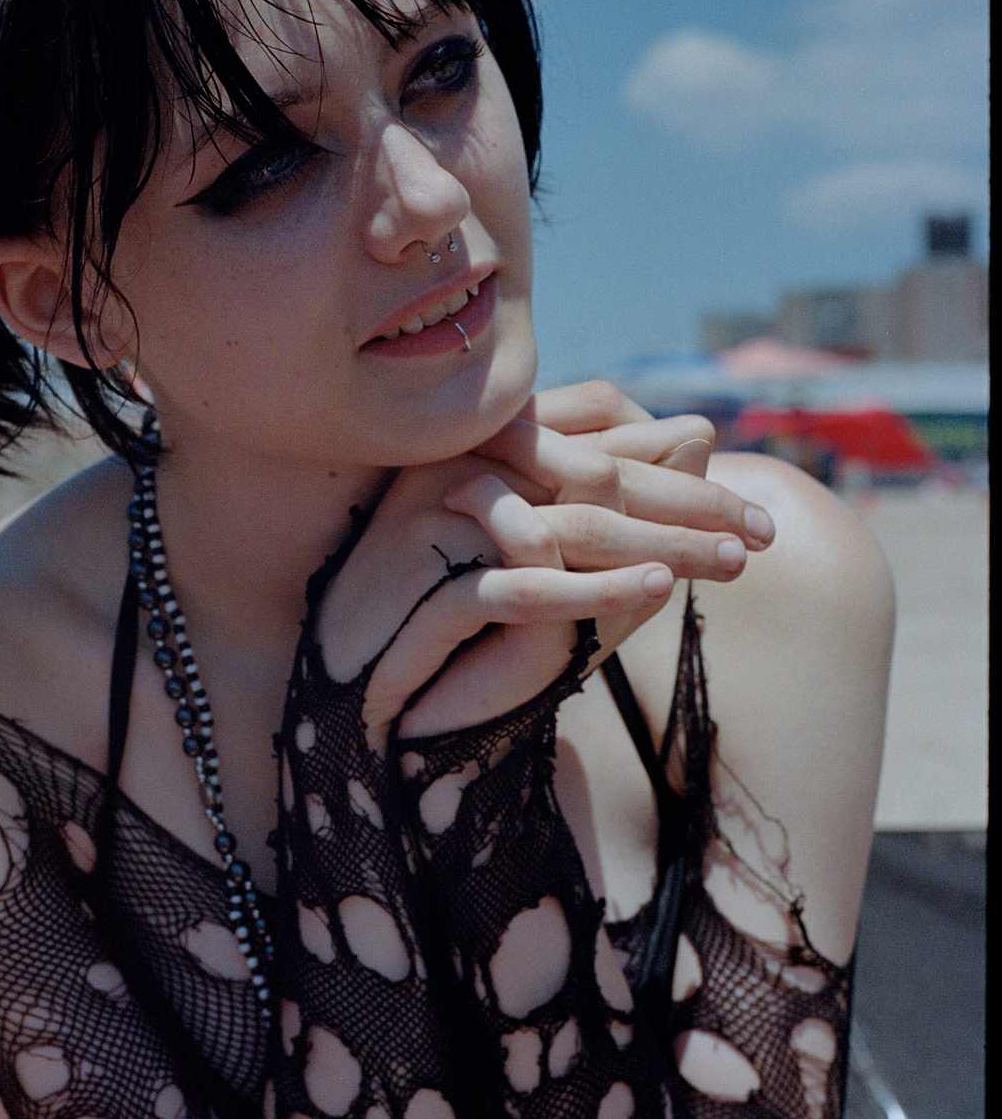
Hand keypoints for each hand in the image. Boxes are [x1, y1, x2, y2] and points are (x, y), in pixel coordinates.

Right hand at [319, 383, 773, 745]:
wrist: (355, 692)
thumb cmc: (456, 625)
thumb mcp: (551, 561)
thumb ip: (615, 501)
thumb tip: (700, 426)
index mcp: (484, 446)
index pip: (597, 427)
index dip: (677, 460)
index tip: (748, 506)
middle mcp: (461, 467)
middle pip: (599, 472)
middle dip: (692, 505)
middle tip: (764, 534)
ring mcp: (440, 520)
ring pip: (573, 523)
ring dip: (664, 544)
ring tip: (734, 565)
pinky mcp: (427, 581)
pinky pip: (521, 583)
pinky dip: (592, 588)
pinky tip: (654, 587)